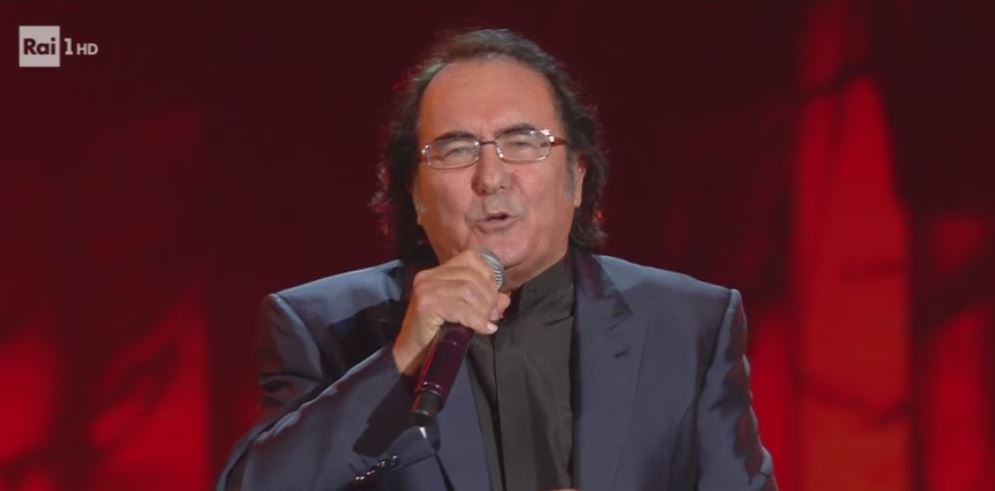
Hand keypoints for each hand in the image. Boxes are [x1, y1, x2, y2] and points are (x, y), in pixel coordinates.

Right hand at [392, 250, 510, 375]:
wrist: (412, 354)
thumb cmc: (438, 332)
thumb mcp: (465, 312)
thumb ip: (485, 302)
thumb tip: (505, 298)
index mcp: (437, 272)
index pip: (471, 258)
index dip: (488, 275)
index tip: (493, 297)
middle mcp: (429, 276)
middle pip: (472, 276)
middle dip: (489, 297)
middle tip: (493, 315)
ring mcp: (426, 289)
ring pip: (468, 290)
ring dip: (483, 309)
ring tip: (487, 322)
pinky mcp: (427, 305)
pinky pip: (461, 308)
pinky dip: (477, 320)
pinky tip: (483, 329)